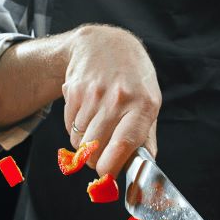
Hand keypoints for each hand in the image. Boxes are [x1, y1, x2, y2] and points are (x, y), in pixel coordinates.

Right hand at [62, 24, 160, 175]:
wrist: (105, 44)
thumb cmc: (133, 80)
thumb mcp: (150, 104)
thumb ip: (146, 138)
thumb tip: (144, 168)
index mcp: (143, 105)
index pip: (124, 144)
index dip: (111, 166)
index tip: (107, 175)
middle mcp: (118, 98)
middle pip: (95, 148)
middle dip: (95, 161)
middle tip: (100, 159)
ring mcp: (94, 93)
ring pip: (80, 141)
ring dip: (84, 146)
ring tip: (95, 133)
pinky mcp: (74, 90)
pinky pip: (70, 127)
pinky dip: (75, 131)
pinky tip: (86, 117)